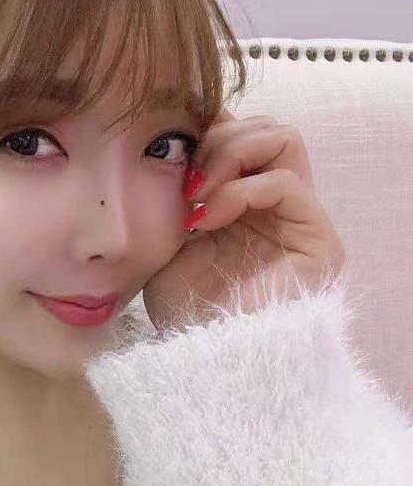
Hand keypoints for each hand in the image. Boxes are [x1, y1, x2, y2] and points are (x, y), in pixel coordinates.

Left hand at [143, 108, 345, 331]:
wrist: (201, 360)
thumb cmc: (182, 311)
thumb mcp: (166, 239)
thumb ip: (179, 191)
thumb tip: (174, 141)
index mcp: (240, 205)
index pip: (239, 134)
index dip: (207, 126)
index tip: (170, 145)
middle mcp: (274, 208)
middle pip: (264, 127)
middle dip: (218, 138)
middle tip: (184, 176)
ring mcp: (298, 221)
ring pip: (283, 139)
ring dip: (231, 154)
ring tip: (196, 192)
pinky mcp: (318, 240)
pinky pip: (286, 183)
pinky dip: (241, 190)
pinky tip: (208, 217)